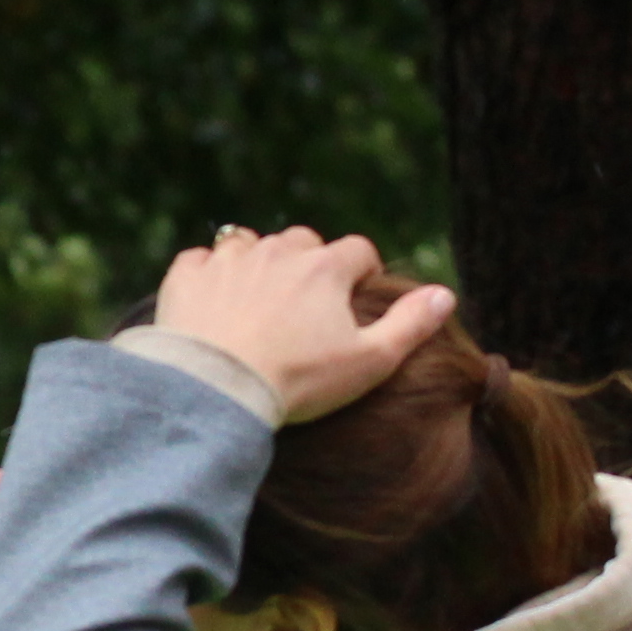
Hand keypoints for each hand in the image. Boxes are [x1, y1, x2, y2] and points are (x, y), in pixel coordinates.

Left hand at [152, 227, 452, 427]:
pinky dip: (208, 273)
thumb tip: (445, 295)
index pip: (358, 251)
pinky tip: (212, 298)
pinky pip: (200, 259)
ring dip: (259, 262)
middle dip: (311, 263)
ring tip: (259, 297)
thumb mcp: (370, 362)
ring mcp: (229, 260)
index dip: (363, 272)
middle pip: (304, 240)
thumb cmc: (299, 381)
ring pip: (251, 243)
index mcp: (326, 267)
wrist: (216, 390)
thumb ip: (411, 325)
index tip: (359, 295)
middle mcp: (278, 251)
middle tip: (308, 302)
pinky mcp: (187, 276)